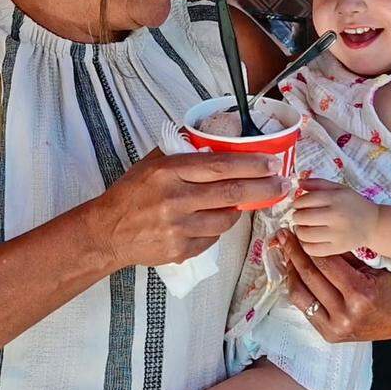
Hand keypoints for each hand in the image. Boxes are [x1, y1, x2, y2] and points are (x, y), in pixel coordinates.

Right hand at [90, 149, 285, 268]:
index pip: (220, 165)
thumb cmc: (131, 194)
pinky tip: (215, 218)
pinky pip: (213, 237)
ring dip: (241, 208)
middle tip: (282, 183)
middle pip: (232, 192)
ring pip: (227, 217)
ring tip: (245, 201)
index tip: (271, 162)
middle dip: (263, 187)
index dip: (250, 164)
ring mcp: (179, 227)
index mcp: (169, 172)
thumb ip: (182, 152)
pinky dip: (219, 227)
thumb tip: (216, 139)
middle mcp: (175, 199)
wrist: (108, 231)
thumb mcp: (151, 164)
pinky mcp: (181, 250)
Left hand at [277, 229, 390, 342]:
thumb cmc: (390, 292)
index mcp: (361, 295)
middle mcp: (345, 314)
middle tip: (284, 235)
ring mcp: (335, 327)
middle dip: (294, 253)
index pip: (326, 264)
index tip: (298, 231)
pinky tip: (293, 272)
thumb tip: (314, 238)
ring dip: (290, 270)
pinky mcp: (327, 334)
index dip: (308, 245)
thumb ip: (345, 257)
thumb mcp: (373, 269)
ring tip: (285, 252)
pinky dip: (296, 287)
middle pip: (310, 277)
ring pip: (300, 293)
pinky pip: (303, 306)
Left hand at [291, 178, 379, 255]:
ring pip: (305, 235)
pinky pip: (312, 249)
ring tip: (303, 227)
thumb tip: (299, 182)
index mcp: (336, 199)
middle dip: (297, 216)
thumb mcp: (339, 188)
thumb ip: (318, 183)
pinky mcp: (338, 248)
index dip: (297, 202)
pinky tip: (309, 239)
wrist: (374, 224)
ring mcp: (337, 234)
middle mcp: (336, 216)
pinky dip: (306, 244)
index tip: (298, 205)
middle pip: (303, 217)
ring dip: (299, 230)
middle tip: (300, 216)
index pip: (306, 200)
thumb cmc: (353, 204)